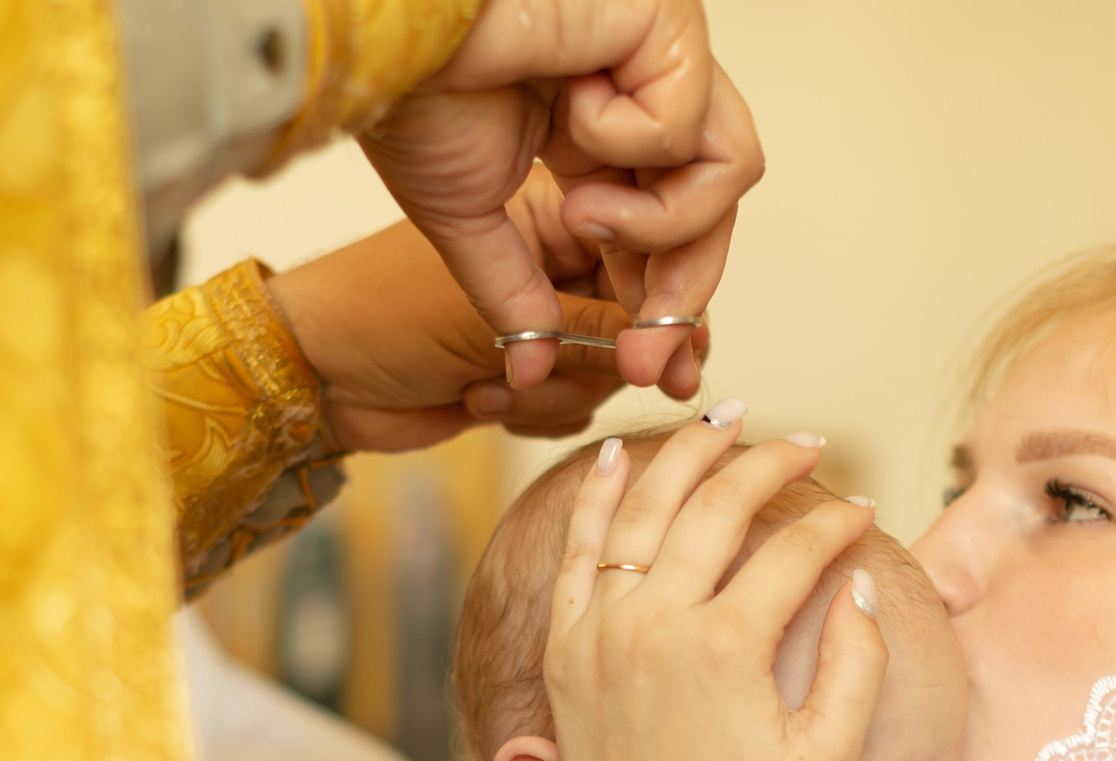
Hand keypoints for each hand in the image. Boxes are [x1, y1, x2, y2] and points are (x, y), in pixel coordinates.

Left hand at [265, 168, 668, 451]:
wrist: (314, 376)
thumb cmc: (382, 314)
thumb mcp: (494, 317)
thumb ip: (590, 329)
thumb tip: (680, 346)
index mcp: (556, 214)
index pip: (647, 257)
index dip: (667, 314)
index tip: (670, 364)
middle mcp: (558, 264)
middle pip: (637, 324)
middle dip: (600, 364)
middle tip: (565, 382)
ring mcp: (542, 322)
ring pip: (604, 375)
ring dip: (552, 393)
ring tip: (488, 384)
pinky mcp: (524, 374)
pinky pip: (570, 406)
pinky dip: (530, 413)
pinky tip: (475, 399)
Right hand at [360, 0, 760, 393]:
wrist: (388, 39)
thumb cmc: (414, 96)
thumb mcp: (470, 224)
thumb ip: (514, 295)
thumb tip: (532, 372)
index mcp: (596, 135)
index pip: (663, 231)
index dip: (660, 304)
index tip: (648, 370)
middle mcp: (640, 93)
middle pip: (709, 212)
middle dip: (679, 298)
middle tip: (644, 360)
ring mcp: (663, 56)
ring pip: (727, 176)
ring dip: (657, 222)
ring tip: (586, 213)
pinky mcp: (673, 23)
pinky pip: (695, 126)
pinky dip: (632, 139)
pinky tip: (573, 105)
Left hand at [543, 416, 887, 760]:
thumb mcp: (828, 750)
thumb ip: (858, 661)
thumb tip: (859, 577)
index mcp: (726, 648)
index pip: (792, 552)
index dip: (836, 523)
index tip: (862, 508)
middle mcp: (657, 625)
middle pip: (717, 506)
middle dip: (770, 462)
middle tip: (806, 442)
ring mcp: (602, 630)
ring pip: (644, 509)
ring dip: (688, 454)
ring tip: (726, 419)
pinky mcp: (565, 645)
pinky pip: (579, 550)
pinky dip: (600, 497)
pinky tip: (623, 457)